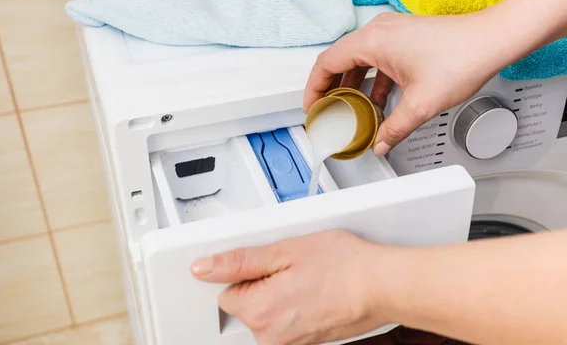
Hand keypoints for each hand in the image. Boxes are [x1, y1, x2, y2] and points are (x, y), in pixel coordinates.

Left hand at [190, 230, 394, 344]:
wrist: (382, 285)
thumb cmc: (343, 266)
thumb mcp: (284, 251)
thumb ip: (238, 261)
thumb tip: (204, 268)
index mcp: (259, 312)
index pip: (226, 290)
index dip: (247, 270)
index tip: (267, 262)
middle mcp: (271, 336)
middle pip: (246, 303)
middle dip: (263, 282)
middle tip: (292, 266)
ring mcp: (291, 342)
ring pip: (267, 312)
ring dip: (281, 293)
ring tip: (308, 277)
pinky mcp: (306, 342)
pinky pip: (287, 320)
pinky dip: (295, 304)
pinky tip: (315, 289)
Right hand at [303, 11, 509, 155]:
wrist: (492, 40)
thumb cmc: (462, 57)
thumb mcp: (421, 104)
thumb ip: (394, 129)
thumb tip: (381, 144)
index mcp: (373, 42)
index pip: (326, 63)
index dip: (313, 88)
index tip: (311, 107)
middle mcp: (378, 32)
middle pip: (338, 60)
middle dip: (329, 88)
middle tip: (325, 110)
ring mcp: (391, 32)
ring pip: (357, 59)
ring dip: (350, 84)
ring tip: (348, 108)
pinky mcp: (403, 37)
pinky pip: (375, 58)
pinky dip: (370, 79)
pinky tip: (376, 100)